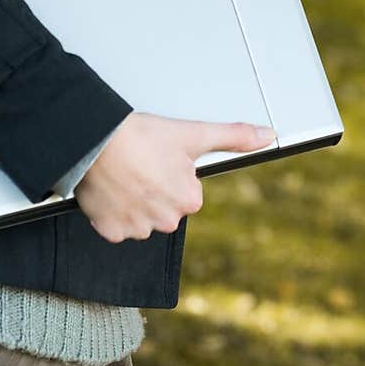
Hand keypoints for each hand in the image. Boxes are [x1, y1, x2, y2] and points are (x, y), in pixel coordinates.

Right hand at [74, 112, 274, 243]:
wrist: (95, 141)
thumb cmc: (141, 135)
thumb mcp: (192, 133)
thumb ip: (234, 136)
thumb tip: (268, 135)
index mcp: (189, 201)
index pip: (185, 191)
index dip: (171, 172)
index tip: (158, 159)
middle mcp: (167, 221)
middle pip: (163, 206)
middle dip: (153, 189)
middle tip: (139, 166)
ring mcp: (137, 229)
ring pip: (139, 217)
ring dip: (132, 201)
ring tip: (123, 175)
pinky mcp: (112, 232)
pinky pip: (115, 225)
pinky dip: (112, 211)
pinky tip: (110, 190)